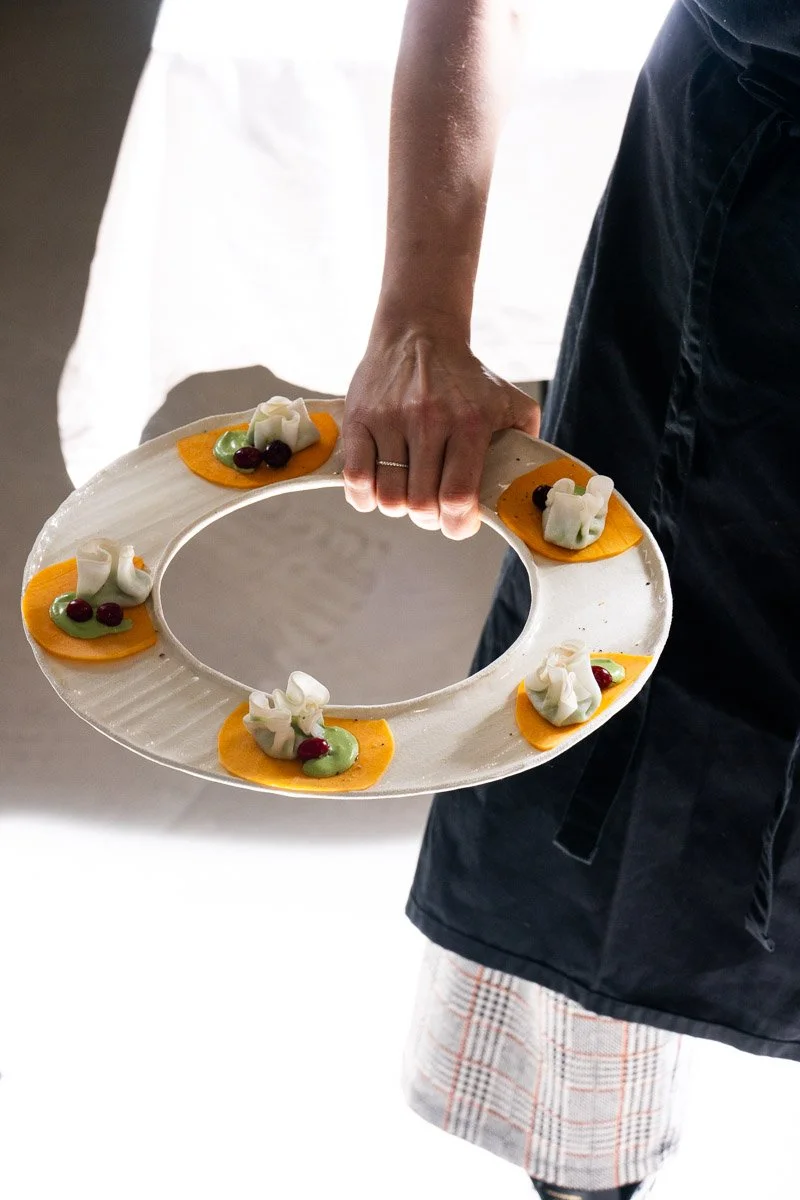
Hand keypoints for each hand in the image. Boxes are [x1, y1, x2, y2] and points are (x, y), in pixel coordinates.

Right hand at [343, 325, 540, 539]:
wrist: (420, 332)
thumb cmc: (466, 378)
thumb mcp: (509, 402)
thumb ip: (525, 442)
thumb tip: (525, 487)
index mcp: (469, 422)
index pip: (457, 496)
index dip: (457, 525)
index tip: (458, 523)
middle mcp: (428, 420)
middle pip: (421, 504)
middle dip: (428, 518)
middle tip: (432, 508)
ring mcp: (389, 420)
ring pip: (388, 497)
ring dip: (399, 507)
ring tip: (408, 493)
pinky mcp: (359, 419)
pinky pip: (356, 478)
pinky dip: (365, 496)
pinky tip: (379, 488)